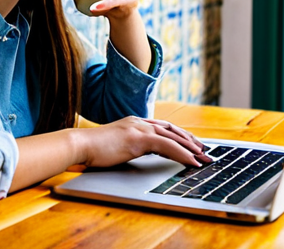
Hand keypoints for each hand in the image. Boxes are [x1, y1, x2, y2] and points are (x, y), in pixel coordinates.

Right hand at [76, 116, 211, 167]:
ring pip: (173, 137)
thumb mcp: (114, 145)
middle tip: (204, 151)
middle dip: (190, 140)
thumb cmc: (91, 149)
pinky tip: (192, 161)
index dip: (179, 135)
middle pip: (172, 129)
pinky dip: (183, 154)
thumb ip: (127, 146)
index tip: (191, 145)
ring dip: (192, 148)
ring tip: (204, 158)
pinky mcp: (139, 138)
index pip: (163, 127)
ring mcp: (139, 128)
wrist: (79, 145)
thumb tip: (134, 155)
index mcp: (133, 122)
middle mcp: (139, 122)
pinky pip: (168, 146)